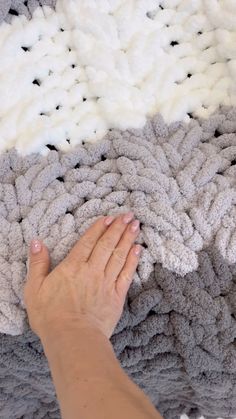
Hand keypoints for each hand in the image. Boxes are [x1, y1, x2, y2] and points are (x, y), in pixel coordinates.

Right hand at [24, 212, 140, 340]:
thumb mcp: (34, 289)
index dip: (99, 227)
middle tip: (128, 215)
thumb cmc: (50, 315)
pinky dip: (133, 261)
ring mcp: (106, 282)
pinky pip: (127, 274)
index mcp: (73, 266)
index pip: (88, 241)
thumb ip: (37, 264)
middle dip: (118, 228)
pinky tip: (138, 250)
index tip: (109, 217)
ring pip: (119, 255)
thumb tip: (37, 242)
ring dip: (128, 239)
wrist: (72, 338)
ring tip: (136, 225)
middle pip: (107, 244)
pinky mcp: (116, 296)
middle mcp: (92, 270)